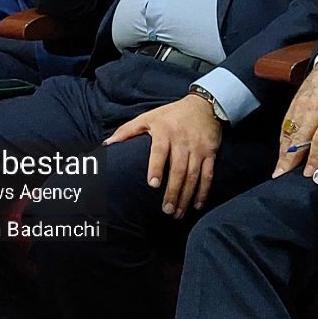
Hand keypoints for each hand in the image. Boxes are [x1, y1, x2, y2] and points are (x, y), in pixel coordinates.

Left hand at [105, 94, 222, 218]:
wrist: (204, 105)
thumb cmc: (171, 114)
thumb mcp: (148, 117)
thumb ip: (127, 130)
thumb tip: (107, 144)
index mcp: (165, 133)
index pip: (160, 151)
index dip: (157, 167)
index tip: (153, 184)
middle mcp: (183, 142)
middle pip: (179, 169)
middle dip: (173, 191)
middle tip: (166, 210)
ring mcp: (198, 149)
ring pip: (193, 175)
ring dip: (186, 196)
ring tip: (178, 213)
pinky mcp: (210, 153)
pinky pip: (208, 174)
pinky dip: (204, 191)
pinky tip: (197, 204)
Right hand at [272, 53, 317, 178]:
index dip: (314, 157)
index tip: (308, 172)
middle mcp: (315, 109)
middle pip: (299, 138)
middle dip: (289, 159)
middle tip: (281, 176)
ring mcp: (302, 105)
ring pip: (289, 132)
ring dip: (282, 152)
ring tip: (278, 170)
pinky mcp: (294, 103)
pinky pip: (286, 124)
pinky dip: (282, 139)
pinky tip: (281, 152)